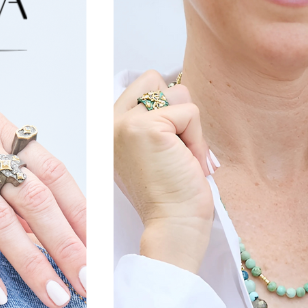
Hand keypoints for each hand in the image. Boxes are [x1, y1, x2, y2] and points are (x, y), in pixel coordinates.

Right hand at [0, 68, 86, 307]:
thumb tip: (38, 211)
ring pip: (0, 219)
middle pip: (36, 200)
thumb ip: (2, 165)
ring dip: (31, 263)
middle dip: (68, 245)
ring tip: (54, 295)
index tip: (100, 248)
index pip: (54, 174)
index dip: (81, 213)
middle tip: (88, 282)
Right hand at [113, 71, 214, 273]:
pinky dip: (197, 140)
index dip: (167, 108)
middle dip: (179, 114)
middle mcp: (111, 122)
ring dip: (190, 128)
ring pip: (178, 94)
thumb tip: (177, 90)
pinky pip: (190, 113)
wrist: (175, 226)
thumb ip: (155, 120)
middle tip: (177, 153)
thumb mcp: (156, 152)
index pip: (145, 83)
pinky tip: (187, 164)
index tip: (170, 146)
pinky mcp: (146, 127)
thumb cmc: (172, 197)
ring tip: (181, 159)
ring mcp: (126, 123)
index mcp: (111, 128)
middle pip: (158, 81)